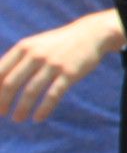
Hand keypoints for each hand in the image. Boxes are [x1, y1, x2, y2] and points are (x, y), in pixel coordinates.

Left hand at [0, 13, 120, 121]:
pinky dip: (44, 109)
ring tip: (18, 118)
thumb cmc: (58, 43)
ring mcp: (53, 64)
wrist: (90, 34)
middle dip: (3, 101)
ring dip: (22, 108)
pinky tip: (38, 118)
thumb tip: (0, 81)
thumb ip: (18, 59)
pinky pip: (53, 95)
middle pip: (12, 83)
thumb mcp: (36, 45)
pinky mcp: (69, 73)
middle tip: (2, 113)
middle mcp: (36, 55)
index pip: (0, 71)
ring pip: (31, 91)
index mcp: (24, 47)